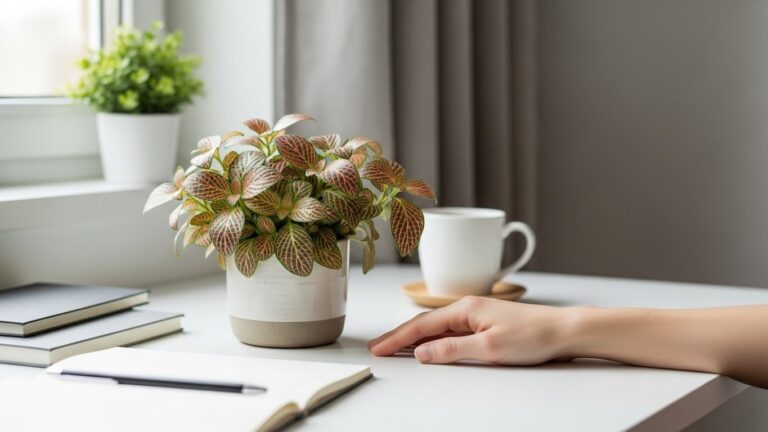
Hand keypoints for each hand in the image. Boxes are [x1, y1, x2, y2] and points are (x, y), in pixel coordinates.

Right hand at [368, 296, 575, 364]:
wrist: (564, 331)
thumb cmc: (533, 336)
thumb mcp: (489, 348)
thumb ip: (452, 350)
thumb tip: (423, 353)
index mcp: (465, 309)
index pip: (422, 326)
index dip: (397, 339)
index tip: (378, 348)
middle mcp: (468, 308)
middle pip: (424, 324)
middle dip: (399, 337)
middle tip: (377, 348)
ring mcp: (477, 315)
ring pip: (436, 328)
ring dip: (414, 338)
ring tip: (394, 348)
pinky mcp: (485, 324)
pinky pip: (450, 331)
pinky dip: (433, 339)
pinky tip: (429, 346)